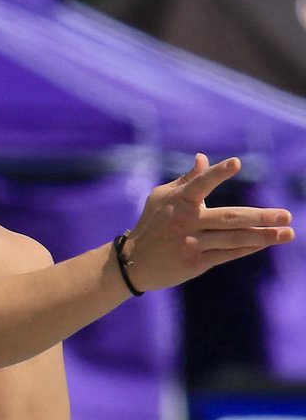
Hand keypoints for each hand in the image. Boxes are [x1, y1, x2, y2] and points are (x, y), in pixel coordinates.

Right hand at [122, 154, 293, 291]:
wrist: (131, 263)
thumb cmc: (151, 225)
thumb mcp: (161, 198)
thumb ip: (187, 180)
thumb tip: (203, 157)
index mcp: (178, 201)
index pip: (201, 184)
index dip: (218, 173)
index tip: (237, 163)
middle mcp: (185, 222)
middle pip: (229, 218)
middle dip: (259, 217)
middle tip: (287, 215)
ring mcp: (190, 244)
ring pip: (232, 239)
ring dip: (262, 237)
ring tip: (287, 233)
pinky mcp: (194, 263)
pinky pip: (226, 254)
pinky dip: (247, 249)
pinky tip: (265, 243)